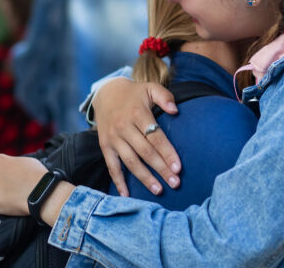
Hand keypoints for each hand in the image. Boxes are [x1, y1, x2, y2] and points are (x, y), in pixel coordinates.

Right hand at [92, 78, 181, 196]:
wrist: (106, 93)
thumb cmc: (134, 94)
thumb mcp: (150, 87)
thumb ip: (164, 96)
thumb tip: (175, 110)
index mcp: (138, 113)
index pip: (155, 136)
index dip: (167, 152)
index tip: (178, 167)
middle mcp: (124, 127)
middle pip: (145, 152)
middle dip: (161, 169)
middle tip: (175, 183)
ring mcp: (113, 138)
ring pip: (130, 161)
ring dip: (144, 178)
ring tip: (158, 190)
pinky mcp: (104, 146)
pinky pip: (111, 166)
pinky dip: (118, 181)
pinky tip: (126, 195)